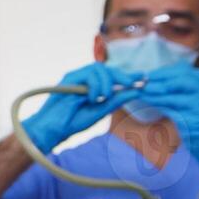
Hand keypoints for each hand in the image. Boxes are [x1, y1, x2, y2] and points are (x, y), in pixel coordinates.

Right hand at [21, 63, 139, 150]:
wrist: (54, 129)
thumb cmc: (73, 122)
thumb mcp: (102, 111)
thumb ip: (117, 100)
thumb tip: (136, 91)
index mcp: (92, 87)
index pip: (112, 76)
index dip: (128, 76)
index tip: (144, 78)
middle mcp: (84, 79)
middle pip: (107, 69)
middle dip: (123, 76)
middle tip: (135, 83)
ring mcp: (76, 77)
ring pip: (100, 69)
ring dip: (107, 84)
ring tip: (102, 99)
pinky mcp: (70, 77)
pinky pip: (90, 73)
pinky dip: (96, 86)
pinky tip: (93, 98)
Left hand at [135, 64, 198, 180]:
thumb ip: (185, 89)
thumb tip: (158, 80)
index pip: (184, 71)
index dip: (164, 72)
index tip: (150, 75)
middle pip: (178, 80)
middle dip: (158, 80)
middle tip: (143, 83)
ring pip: (172, 96)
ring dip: (154, 94)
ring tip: (142, 92)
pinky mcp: (193, 121)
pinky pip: (170, 111)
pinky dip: (158, 106)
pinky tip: (150, 104)